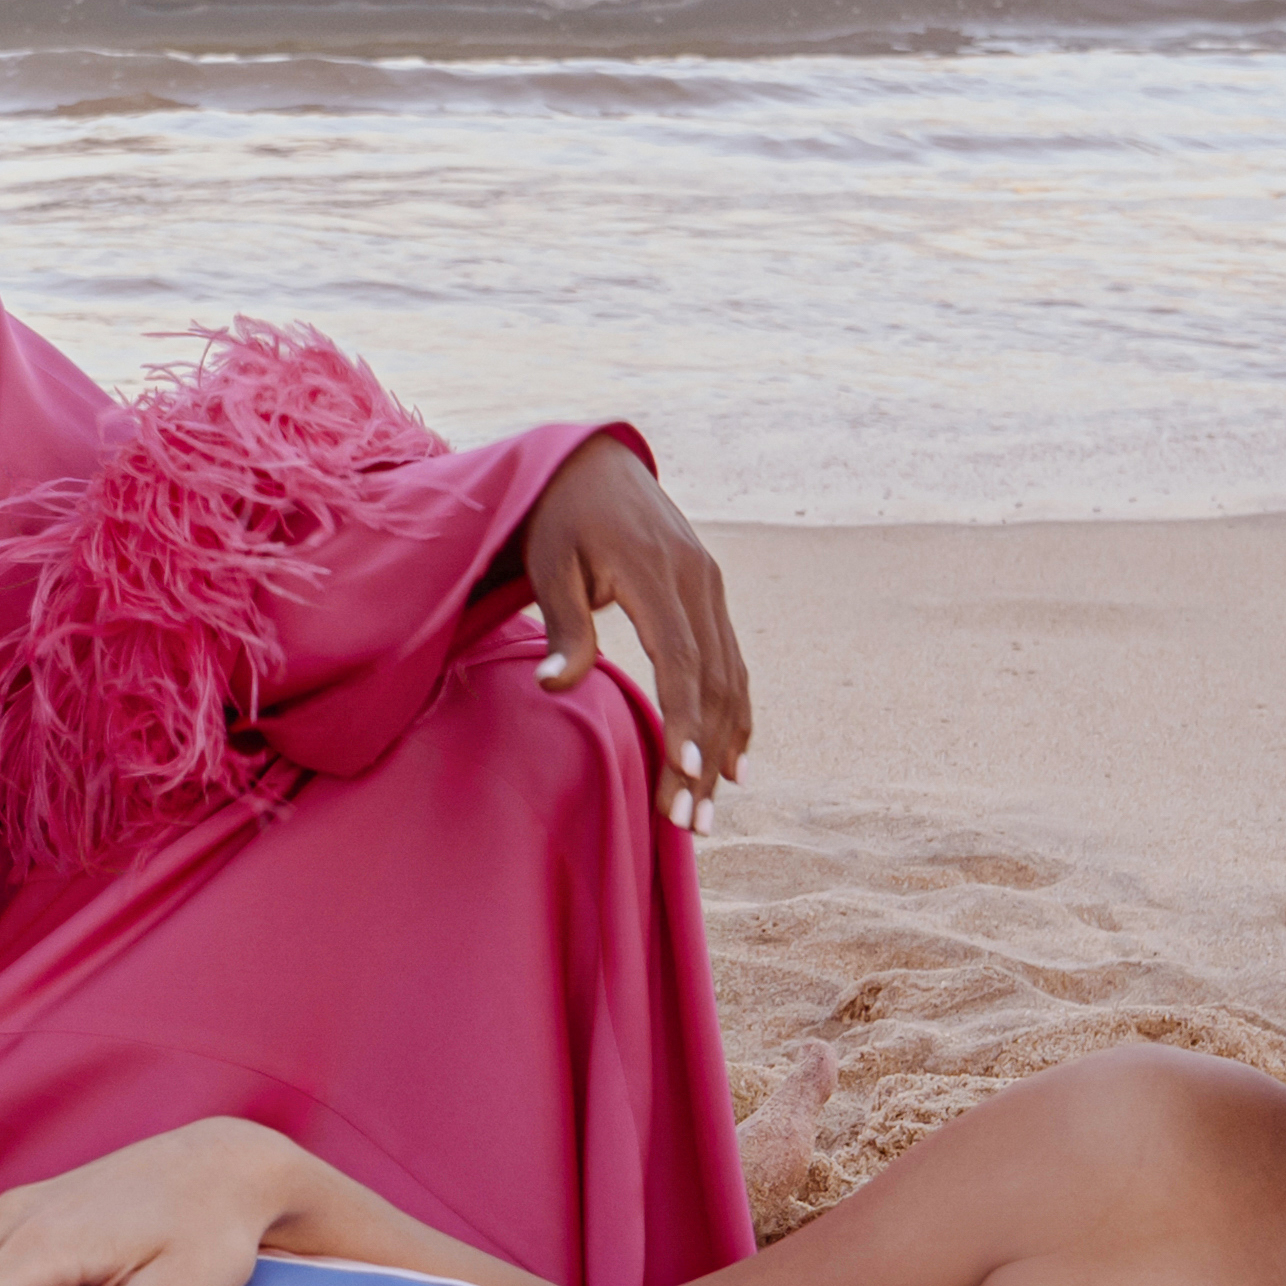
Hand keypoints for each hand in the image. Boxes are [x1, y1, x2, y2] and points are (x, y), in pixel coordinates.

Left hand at [516, 433, 753, 827]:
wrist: (593, 460)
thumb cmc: (558, 515)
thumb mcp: (548, 562)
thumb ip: (563, 625)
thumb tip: (555, 685)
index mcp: (656, 571)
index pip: (681, 660)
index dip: (688, 721)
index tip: (689, 776)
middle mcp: (698, 579)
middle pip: (712, 682)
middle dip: (703, 757)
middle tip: (690, 824)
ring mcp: (711, 586)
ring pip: (730, 678)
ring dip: (722, 748)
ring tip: (705, 811)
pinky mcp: (712, 593)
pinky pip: (733, 662)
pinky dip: (736, 714)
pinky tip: (732, 764)